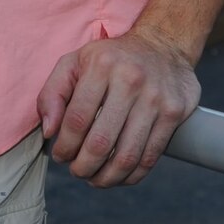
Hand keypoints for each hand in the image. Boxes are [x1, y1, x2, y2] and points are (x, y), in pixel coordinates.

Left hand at [36, 28, 200, 188]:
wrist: (163, 44)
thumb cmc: (110, 59)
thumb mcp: (74, 62)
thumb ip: (53, 93)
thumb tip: (49, 131)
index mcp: (101, 66)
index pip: (77, 119)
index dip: (65, 146)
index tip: (60, 156)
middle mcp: (130, 80)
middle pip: (102, 142)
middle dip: (84, 167)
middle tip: (77, 172)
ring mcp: (155, 98)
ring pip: (128, 155)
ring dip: (107, 178)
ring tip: (95, 179)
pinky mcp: (174, 112)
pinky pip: (151, 156)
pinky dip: (132, 175)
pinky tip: (119, 176)